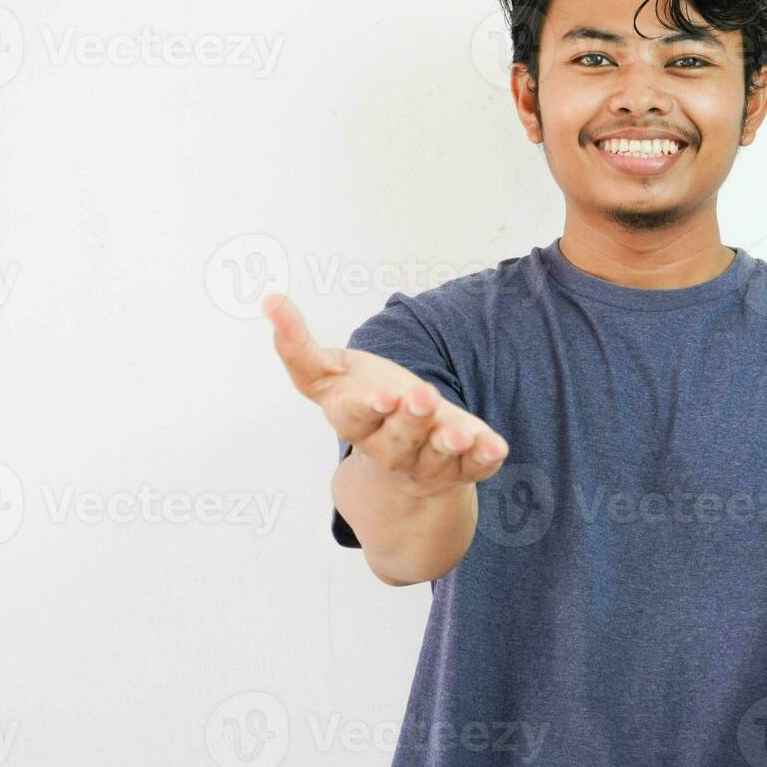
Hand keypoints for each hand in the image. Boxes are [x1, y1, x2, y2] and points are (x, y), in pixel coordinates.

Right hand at [263, 293, 509, 498]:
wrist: (401, 443)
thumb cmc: (361, 396)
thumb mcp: (327, 372)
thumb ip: (298, 344)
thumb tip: (269, 299)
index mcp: (355, 422)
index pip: (357, 417)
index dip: (369, 407)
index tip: (382, 395)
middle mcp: (389, 446)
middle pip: (399, 438)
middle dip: (412, 419)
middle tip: (423, 396)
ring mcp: (425, 460)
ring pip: (436, 457)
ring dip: (448, 444)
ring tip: (459, 433)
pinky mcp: (459, 465)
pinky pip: (472, 468)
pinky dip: (483, 459)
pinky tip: (496, 447)